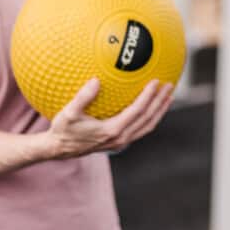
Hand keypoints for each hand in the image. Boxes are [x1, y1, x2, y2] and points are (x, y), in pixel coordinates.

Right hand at [47, 78, 173, 158]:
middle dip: (160, 102)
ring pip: (147, 126)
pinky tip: (152, 106)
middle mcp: (120, 138)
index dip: (148, 96)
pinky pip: (141, 129)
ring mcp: (121, 142)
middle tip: (170, 85)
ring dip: (159, 111)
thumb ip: (83, 97)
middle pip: (148, 118)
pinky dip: (150, 117)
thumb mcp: (68, 113)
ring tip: (168, 96)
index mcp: (112, 130)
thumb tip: (95, 80)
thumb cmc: (63, 129)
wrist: (60, 149)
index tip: (156, 81)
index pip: (137, 111)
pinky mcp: (119, 142)